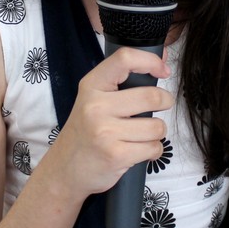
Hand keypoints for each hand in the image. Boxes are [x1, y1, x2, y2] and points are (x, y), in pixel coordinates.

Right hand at [41, 46, 173, 198]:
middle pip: (151, 96)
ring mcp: (105, 131)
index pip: (125, 59)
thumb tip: (163, 57)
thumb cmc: (85, 133)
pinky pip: (154, 148)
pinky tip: (138, 151)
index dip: (151, 61)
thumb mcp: (94, 100)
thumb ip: (123, 80)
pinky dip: (153, 151)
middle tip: (161, 107)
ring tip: (141, 136)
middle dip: (165, 102)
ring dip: (157, 133)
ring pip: (157, 127)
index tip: (163, 71)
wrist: (63, 170)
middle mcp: (96, 106)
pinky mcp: (116, 155)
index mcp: (91, 86)